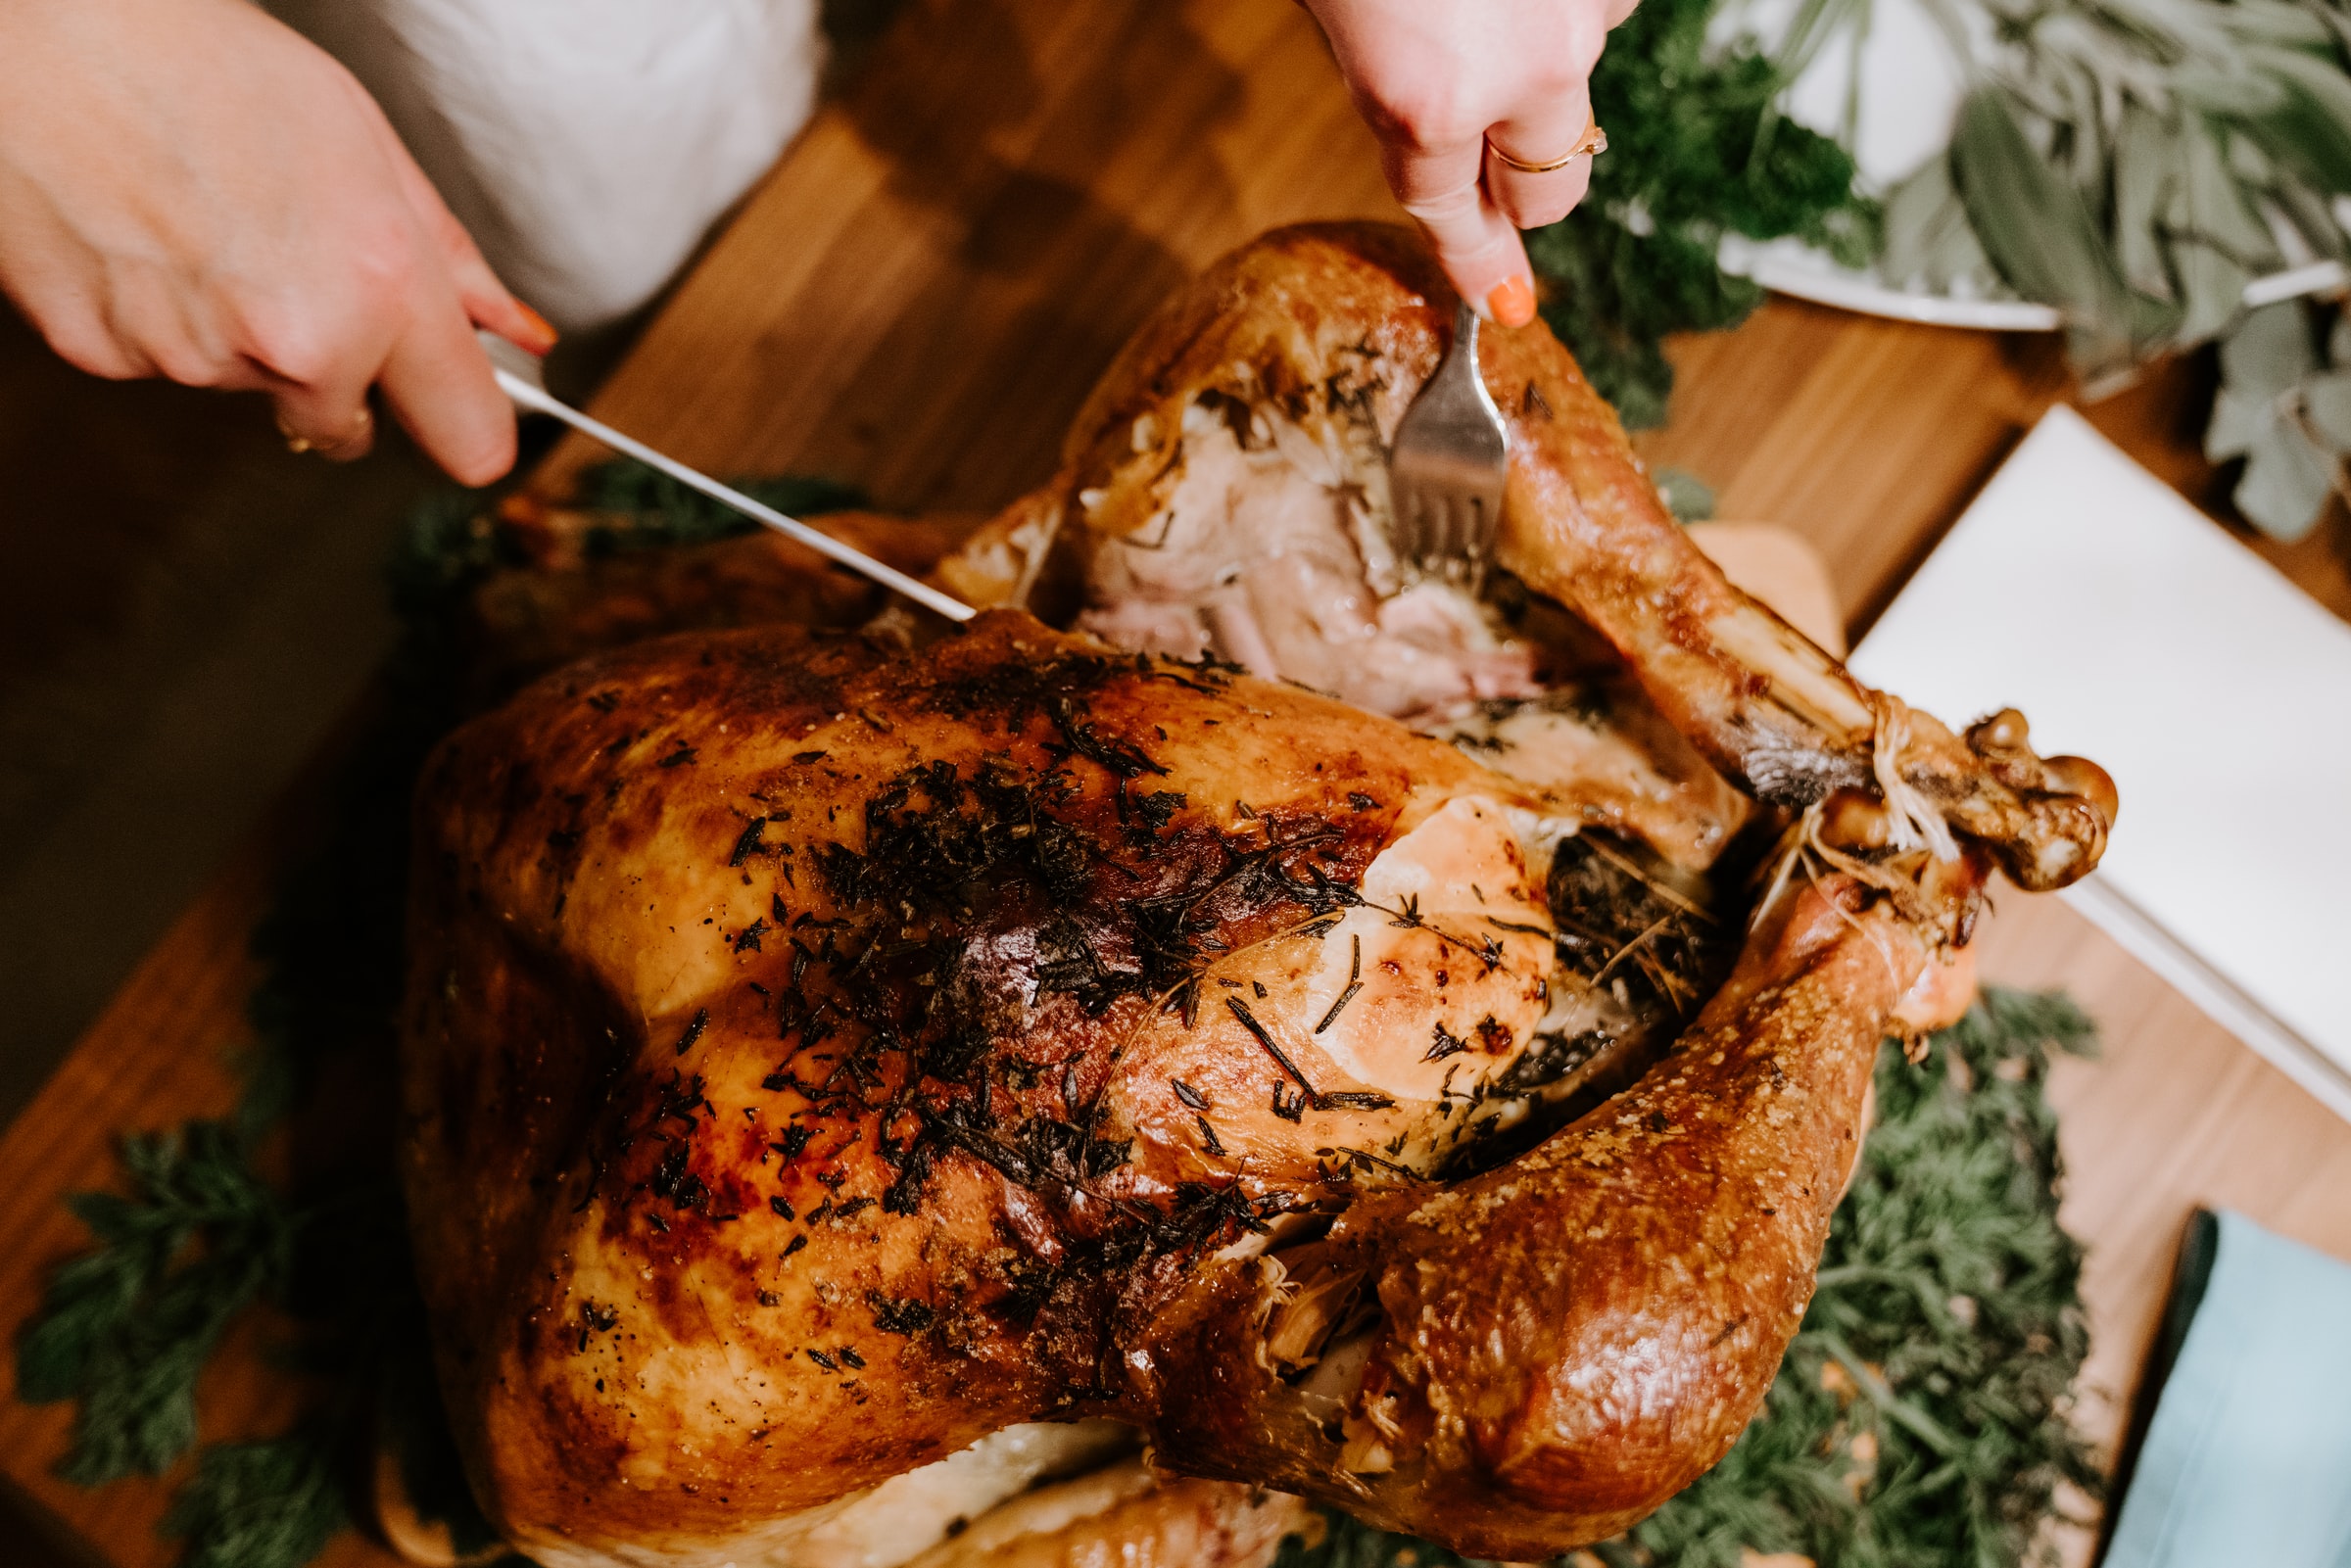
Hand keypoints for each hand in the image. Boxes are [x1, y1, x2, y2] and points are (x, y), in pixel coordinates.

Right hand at [0, 0, 553, 482]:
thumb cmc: (201, 64)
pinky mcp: (108, 359)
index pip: (470, 435)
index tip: (463, 410)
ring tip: (209, 225)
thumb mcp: (366, 146)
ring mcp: (197, 358)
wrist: (41, 35)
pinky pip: (166, 364)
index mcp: (378, 286)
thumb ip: (449, 262)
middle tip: (294, 266)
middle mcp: (295, 340)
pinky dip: (165, 319)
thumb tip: (512, 331)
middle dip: (339, 369)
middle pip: (346, 423)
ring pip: (252, 387)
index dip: (469, 424)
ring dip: (244, 334)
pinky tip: (150, 239)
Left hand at [1302, 0, 1637, 325]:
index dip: (1473, 257)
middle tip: (1481, 153)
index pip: (1451, 211)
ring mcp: (1586, 15)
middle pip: (1546, 193)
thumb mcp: (1333, 13)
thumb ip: (1381, 87)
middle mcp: (1527, 71)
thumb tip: (1430, 143)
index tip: (1502, 301)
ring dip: (1534, 77)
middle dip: (1512, 185)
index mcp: (1428, 99)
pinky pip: (1598, 16)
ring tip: (1476, 10)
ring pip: (1573, 95)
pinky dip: (1558, 11)